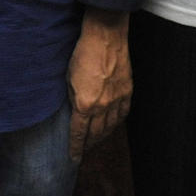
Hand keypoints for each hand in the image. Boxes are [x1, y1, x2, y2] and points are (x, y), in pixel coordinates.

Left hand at [67, 10, 131, 161]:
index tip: (74, 158)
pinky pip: (123, 114)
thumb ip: (72, 98)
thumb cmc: (82, 54)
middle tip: (84, 151)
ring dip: (103, 136)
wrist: (105, 37)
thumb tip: (76, 111)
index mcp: (84, 104)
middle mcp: (102, 106)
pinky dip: (117, 122)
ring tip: (97, 142)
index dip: (76, 147)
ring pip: (111, 126)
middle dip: (89, 144)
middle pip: (96, 133)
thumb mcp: (68, 78)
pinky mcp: (127, 91)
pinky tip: (113, 125)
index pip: (79, 133)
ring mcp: (117, 100)